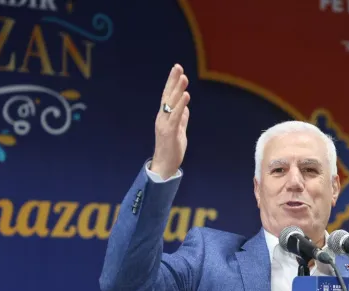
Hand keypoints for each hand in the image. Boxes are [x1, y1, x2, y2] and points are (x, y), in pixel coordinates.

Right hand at [150, 64, 189, 178]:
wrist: (165, 166)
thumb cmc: (171, 150)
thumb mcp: (179, 131)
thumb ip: (182, 119)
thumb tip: (185, 108)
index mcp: (165, 116)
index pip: (168, 96)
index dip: (172, 83)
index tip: (177, 70)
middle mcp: (162, 117)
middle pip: (167, 96)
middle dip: (173, 81)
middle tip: (178, 66)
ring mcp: (165, 124)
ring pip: (171, 103)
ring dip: (178, 90)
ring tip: (184, 78)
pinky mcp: (169, 132)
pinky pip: (176, 116)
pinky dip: (181, 105)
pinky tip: (186, 96)